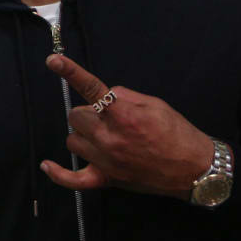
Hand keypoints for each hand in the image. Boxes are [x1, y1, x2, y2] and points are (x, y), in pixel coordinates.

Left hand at [39, 54, 214, 198]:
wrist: (194, 168)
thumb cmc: (178, 134)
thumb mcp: (155, 104)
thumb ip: (124, 96)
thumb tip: (104, 95)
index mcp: (124, 115)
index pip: (91, 88)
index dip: (70, 71)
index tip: (53, 60)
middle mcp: (110, 138)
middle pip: (76, 116)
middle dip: (88, 112)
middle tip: (107, 116)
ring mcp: (105, 161)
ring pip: (73, 140)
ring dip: (83, 134)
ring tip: (103, 136)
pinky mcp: (106, 179)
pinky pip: (72, 179)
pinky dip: (58, 173)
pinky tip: (47, 165)